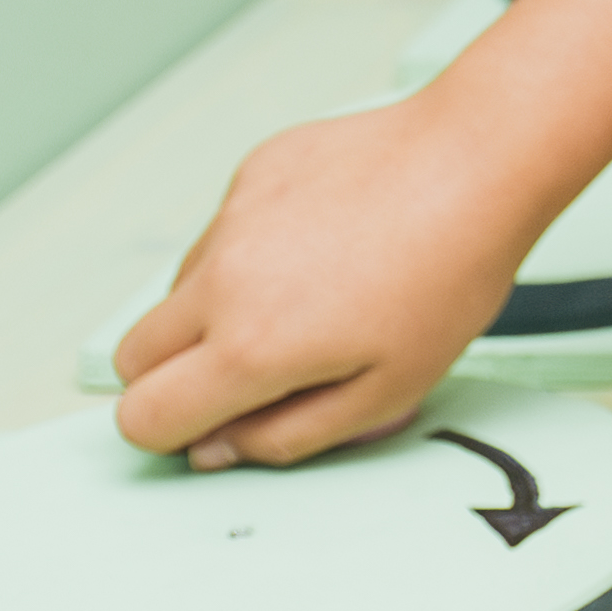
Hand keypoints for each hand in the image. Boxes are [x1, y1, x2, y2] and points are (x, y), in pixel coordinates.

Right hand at [109, 93, 551, 469]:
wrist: (477, 160)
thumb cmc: (450, 274)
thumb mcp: (388, 390)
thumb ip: (287, 436)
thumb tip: (215, 449)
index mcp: (251, 346)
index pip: (142, 417)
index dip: (173, 434)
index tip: (217, 424)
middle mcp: (222, 280)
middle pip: (134, 356)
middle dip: (176, 378)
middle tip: (258, 370)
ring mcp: (231, 218)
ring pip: (180, 291)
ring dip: (217, 310)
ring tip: (314, 297)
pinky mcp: (251, 174)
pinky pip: (222, 232)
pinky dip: (253, 250)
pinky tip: (327, 241)